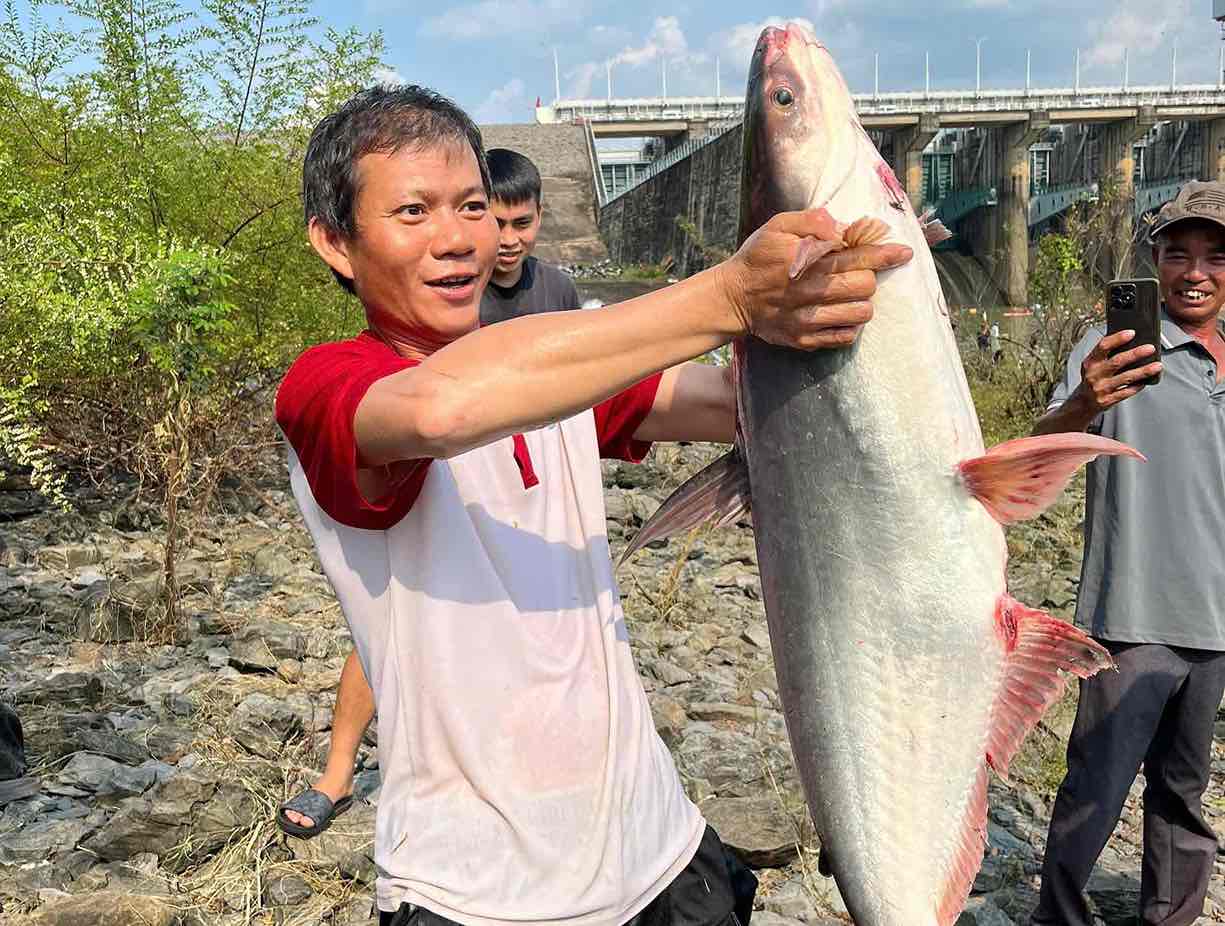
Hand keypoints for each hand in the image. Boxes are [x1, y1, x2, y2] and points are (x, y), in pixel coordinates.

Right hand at [720, 208, 912, 349]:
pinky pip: (844, 337)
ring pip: (860, 314)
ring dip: (862, 301)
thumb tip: (842, 227)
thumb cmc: (758, 258)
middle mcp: (808, 292)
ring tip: (850, 294)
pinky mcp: (803, 339)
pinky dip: (851, 324)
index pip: (855, 257)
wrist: (731, 299)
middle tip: (858, 272)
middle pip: (864, 286)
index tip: (903, 252)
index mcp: (804, 261)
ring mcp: (806, 320)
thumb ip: (811, 221)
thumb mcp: (777, 226)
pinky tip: (841, 312)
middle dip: (868, 276)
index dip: (883, 254)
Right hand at [1073, 330, 1161, 413]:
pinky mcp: (1108, 400)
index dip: (1117, 339)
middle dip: (1135, 354)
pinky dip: (1138, 386)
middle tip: (1150, 348)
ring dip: (1143, 371)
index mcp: (1090, 362)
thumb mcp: (1093, 364)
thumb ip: (1106, 354)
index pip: (1103, 347)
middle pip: (1117, 361)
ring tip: (1157, 366)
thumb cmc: (1093, 378)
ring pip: (1125, 378)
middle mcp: (1094, 375)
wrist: (1084, 401)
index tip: (1131, 333)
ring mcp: (1101, 388)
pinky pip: (1127, 392)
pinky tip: (1146, 381)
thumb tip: (1129, 340)